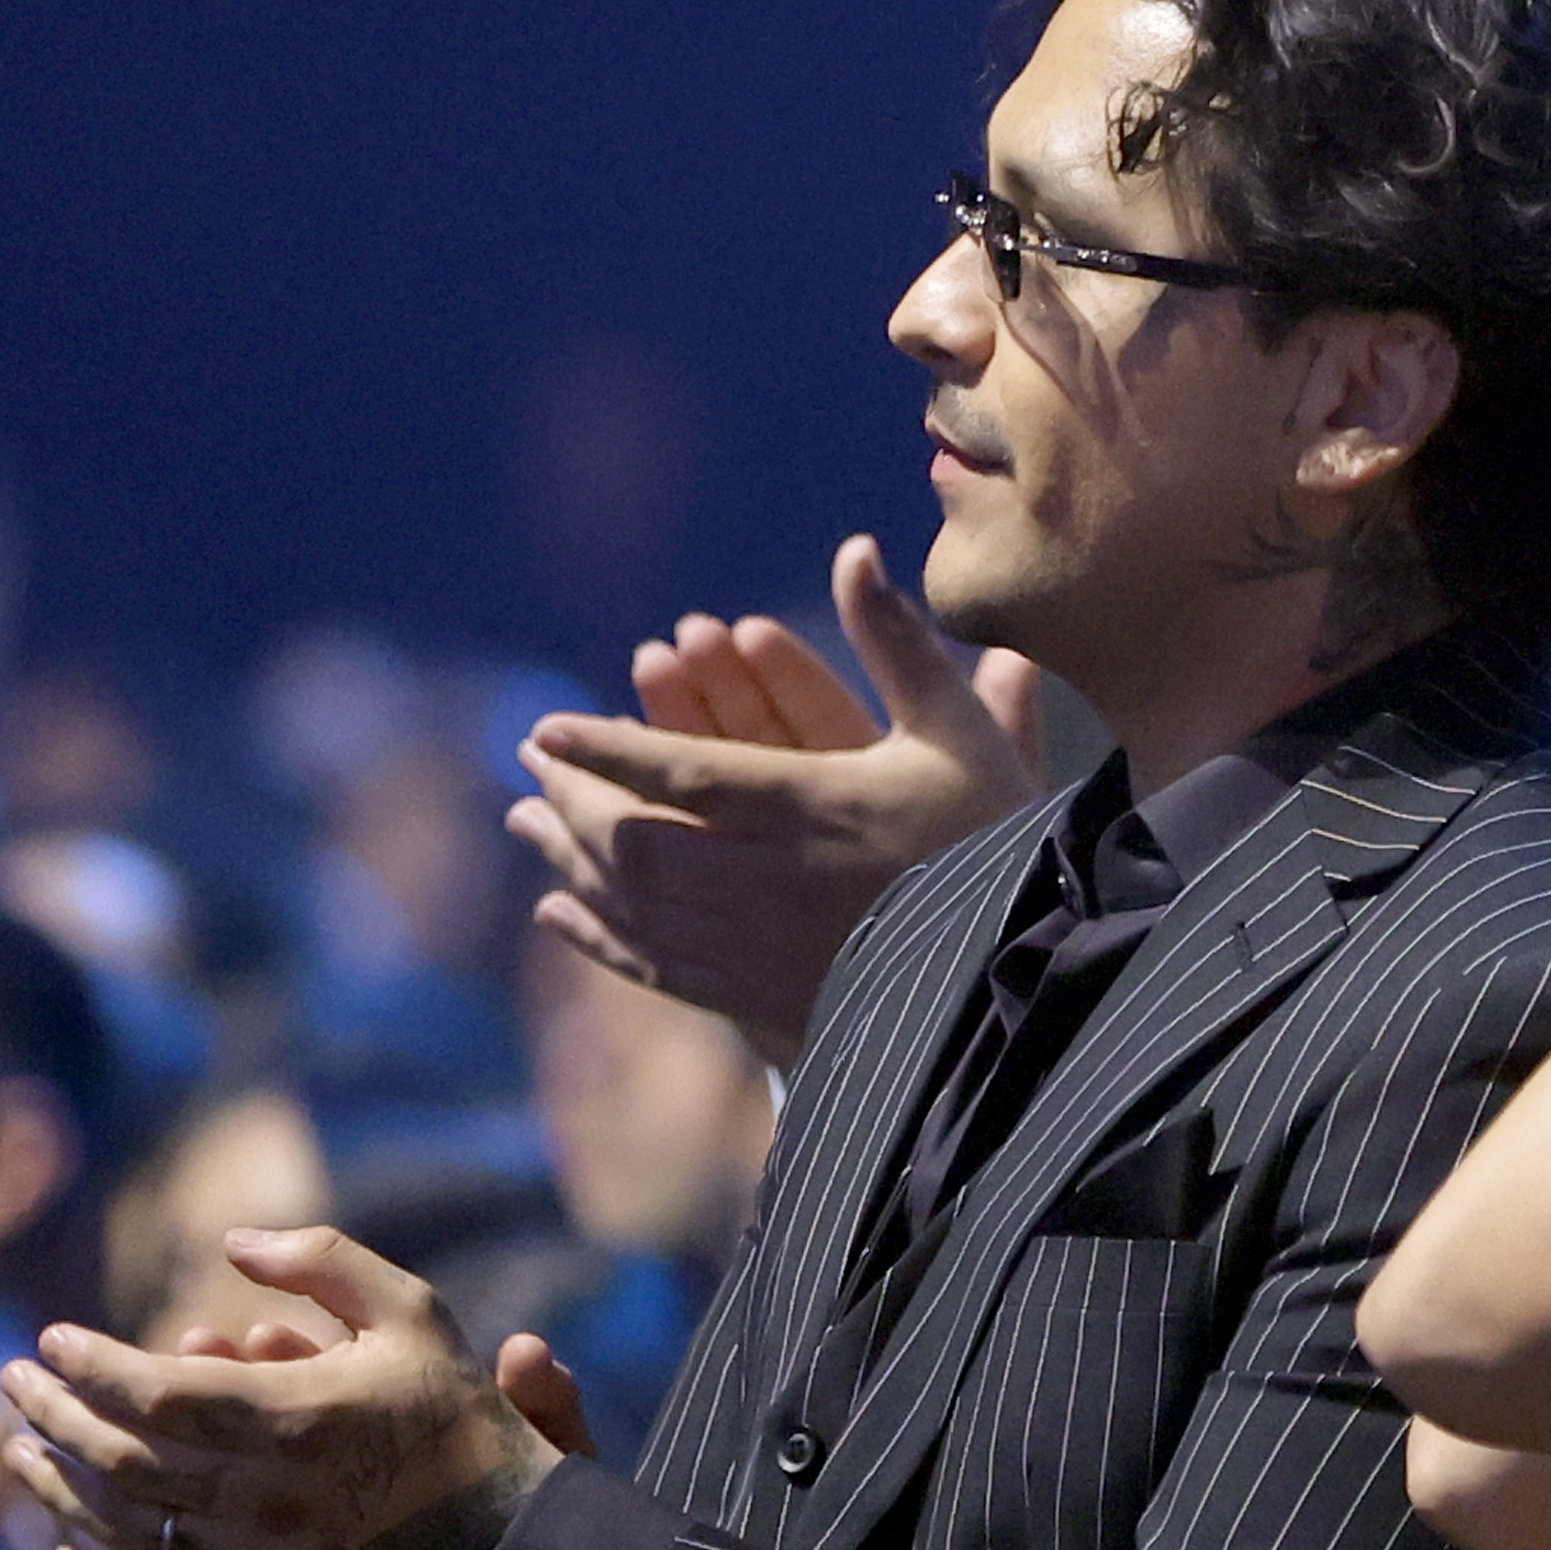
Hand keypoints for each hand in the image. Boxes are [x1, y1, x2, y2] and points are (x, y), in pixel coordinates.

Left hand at [0, 1227, 562, 1549]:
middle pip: (117, 1458)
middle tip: (13, 1381)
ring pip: (119, 1530)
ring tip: (17, 1452)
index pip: (150, 1391)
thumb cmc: (464, 1424)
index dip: (89, 1365)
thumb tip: (231, 1241)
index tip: (52, 1339)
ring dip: (54, 1488)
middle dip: (50, 1413)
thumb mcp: (415, 1316)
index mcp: (293, 1419)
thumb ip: (324, 1264)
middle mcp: (260, 1501)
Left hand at [505, 531, 1036, 1064]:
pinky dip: (599, 937)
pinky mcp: (761, 998)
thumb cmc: (997, 840)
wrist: (1024, 973)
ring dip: (569, 861)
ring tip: (526, 822)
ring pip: (635, 905)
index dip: (605, 748)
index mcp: (813, 807)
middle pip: (636, 840)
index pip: (682, 771)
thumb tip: (855, 550)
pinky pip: (657, 967)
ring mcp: (761, 948)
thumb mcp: (956, 732)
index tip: (545, 726)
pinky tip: (561, 911)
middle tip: (531, 764)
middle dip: (573, 799)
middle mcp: (772, 881)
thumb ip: (897, 642)